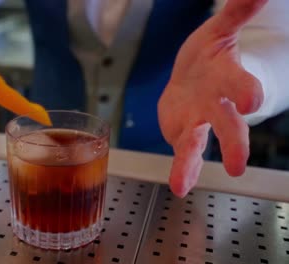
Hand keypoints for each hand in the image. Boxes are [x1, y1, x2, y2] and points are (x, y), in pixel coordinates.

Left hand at [158, 0, 267, 196]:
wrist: (193, 78)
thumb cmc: (208, 56)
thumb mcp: (220, 31)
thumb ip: (237, 12)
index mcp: (227, 77)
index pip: (240, 85)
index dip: (246, 92)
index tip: (251, 102)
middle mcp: (216, 105)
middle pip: (228, 125)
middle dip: (233, 142)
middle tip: (237, 166)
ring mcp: (198, 121)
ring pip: (196, 145)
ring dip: (190, 165)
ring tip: (181, 185)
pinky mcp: (182, 133)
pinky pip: (182, 153)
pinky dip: (182, 170)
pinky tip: (179, 186)